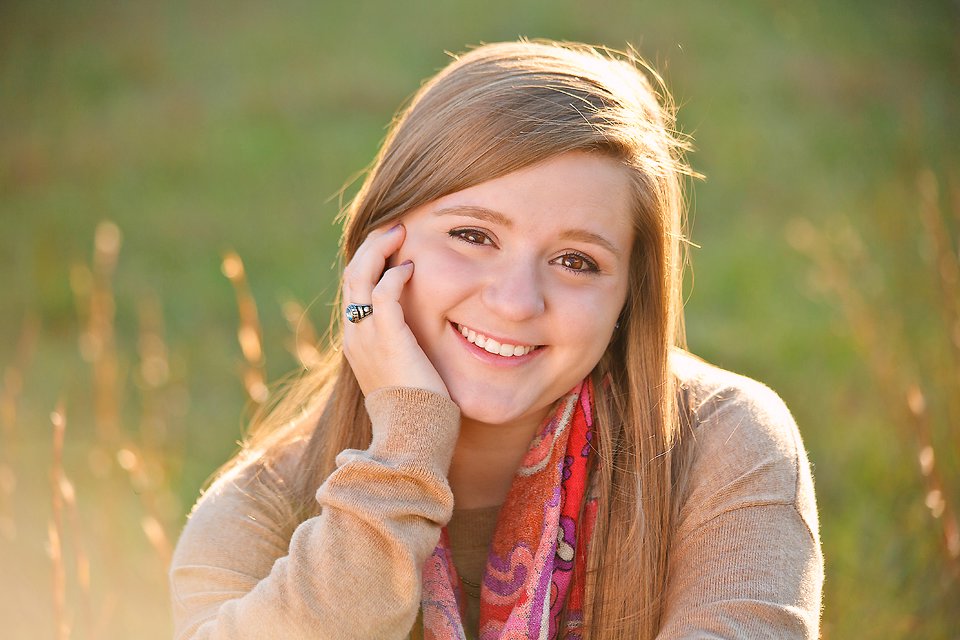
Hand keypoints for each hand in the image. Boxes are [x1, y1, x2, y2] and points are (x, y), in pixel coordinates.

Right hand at [341, 224, 448, 397]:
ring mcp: (366, 336)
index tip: (390, 244)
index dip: (368, 260)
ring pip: (360, 276)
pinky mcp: (387, 339)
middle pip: (351, 274)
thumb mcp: (403, 372)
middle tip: (394, 227)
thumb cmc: (416, 409)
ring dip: (379, 249)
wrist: (411, 437)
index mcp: (356, 341)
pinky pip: (383, 294)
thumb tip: (418, 334)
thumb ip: (403, 347)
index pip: (353, 288)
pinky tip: (411, 266)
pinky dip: (394, 274)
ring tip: (400, 232)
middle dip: (371, 245)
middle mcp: (354, 335)